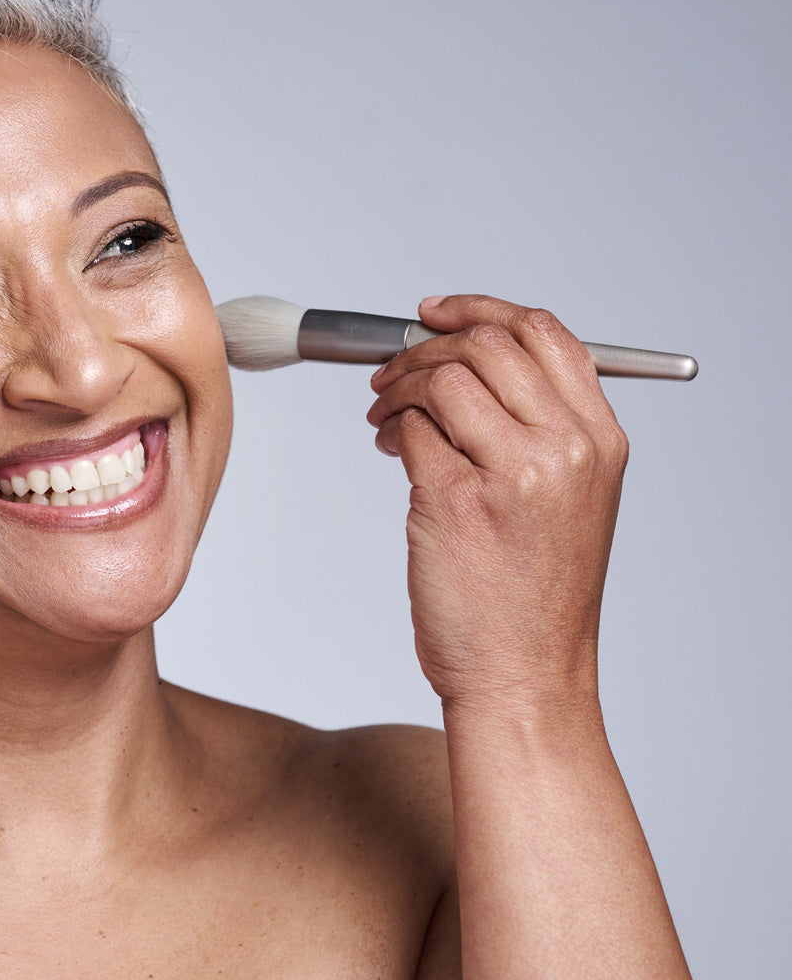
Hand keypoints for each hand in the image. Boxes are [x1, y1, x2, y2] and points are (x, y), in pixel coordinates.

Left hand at [366, 295, 629, 710]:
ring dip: (397, 385)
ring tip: (384, 413)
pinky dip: (390, 428)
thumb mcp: (571, 501)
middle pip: (486, 346)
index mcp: (601, 440)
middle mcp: (565, 449)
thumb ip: (539, 431)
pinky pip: (410, 430)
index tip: (435, 312)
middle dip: (424, 346)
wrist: (525, 676)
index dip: (482, 310)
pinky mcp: (454, 501)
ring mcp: (511, 473)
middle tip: (392, 370)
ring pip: (441, 379)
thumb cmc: (534, 596)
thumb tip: (467, 367)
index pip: (546, 335)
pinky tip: (388, 446)